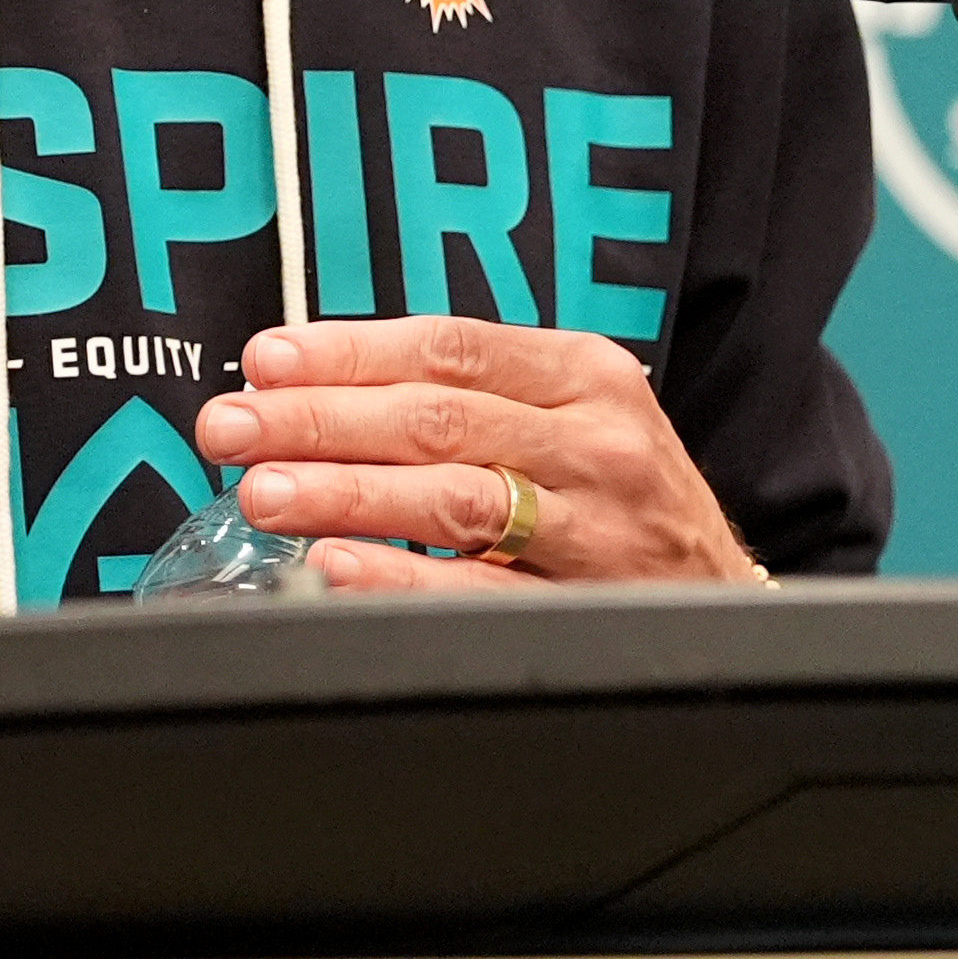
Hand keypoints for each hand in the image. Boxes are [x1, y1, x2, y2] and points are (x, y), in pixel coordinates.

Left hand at [192, 315, 763, 592]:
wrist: (723, 596)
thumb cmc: (619, 502)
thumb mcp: (571, 420)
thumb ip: (466, 398)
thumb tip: (312, 392)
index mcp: (584, 376)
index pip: (449, 348)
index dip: (348, 352)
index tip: (266, 361)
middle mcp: (596, 443)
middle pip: (437, 418)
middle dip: (319, 420)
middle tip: (234, 427)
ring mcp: (597, 529)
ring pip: (454, 498)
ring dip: (346, 493)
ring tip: (265, 493)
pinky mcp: (588, 610)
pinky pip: (481, 592)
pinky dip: (403, 578)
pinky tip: (338, 568)